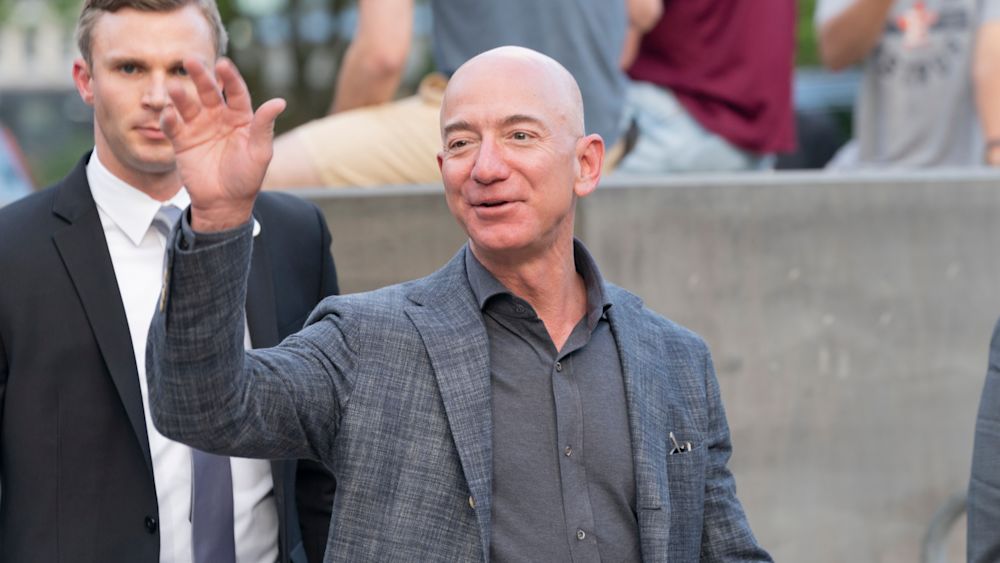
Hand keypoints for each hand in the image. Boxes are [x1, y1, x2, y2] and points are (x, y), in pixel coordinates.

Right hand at [161, 57, 285, 231]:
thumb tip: (280, 102)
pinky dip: (169, 119)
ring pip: (187, 105)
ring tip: (174, 88)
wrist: (225, 204)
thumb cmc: (247, 178)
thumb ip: (264, 126)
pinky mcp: (182, 141)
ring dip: (180, 96)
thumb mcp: (260, 152)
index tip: (224, 64)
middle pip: (208, 92)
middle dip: (200, 76)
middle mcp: (218, 118)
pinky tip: (168, 114)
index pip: (235, 92)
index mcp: (240, 117)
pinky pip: (173, 126)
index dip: (230, 78)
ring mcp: (199, 128)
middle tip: (191, 60)